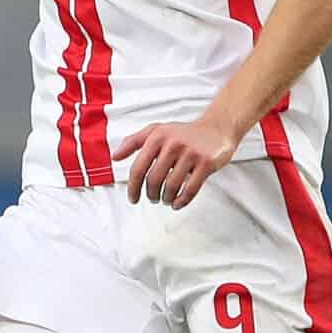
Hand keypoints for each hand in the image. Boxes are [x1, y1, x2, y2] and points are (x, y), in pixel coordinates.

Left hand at [114, 118, 237, 208]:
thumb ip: (133, 141)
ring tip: (166, 199)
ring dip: (166, 198)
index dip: (133, 187)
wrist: (216, 129)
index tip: (133, 198)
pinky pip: (190, 189)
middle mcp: (173, 144)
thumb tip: (115, 157)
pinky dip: (182, 201)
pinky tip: (177, 203)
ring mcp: (191, 153)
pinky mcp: (206, 163)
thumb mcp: (157, 131)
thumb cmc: (183, 133)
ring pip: (171, 186)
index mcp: (157, 136)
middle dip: (151, 194)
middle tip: (152, 198)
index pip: (139, 167)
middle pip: (154, 180)